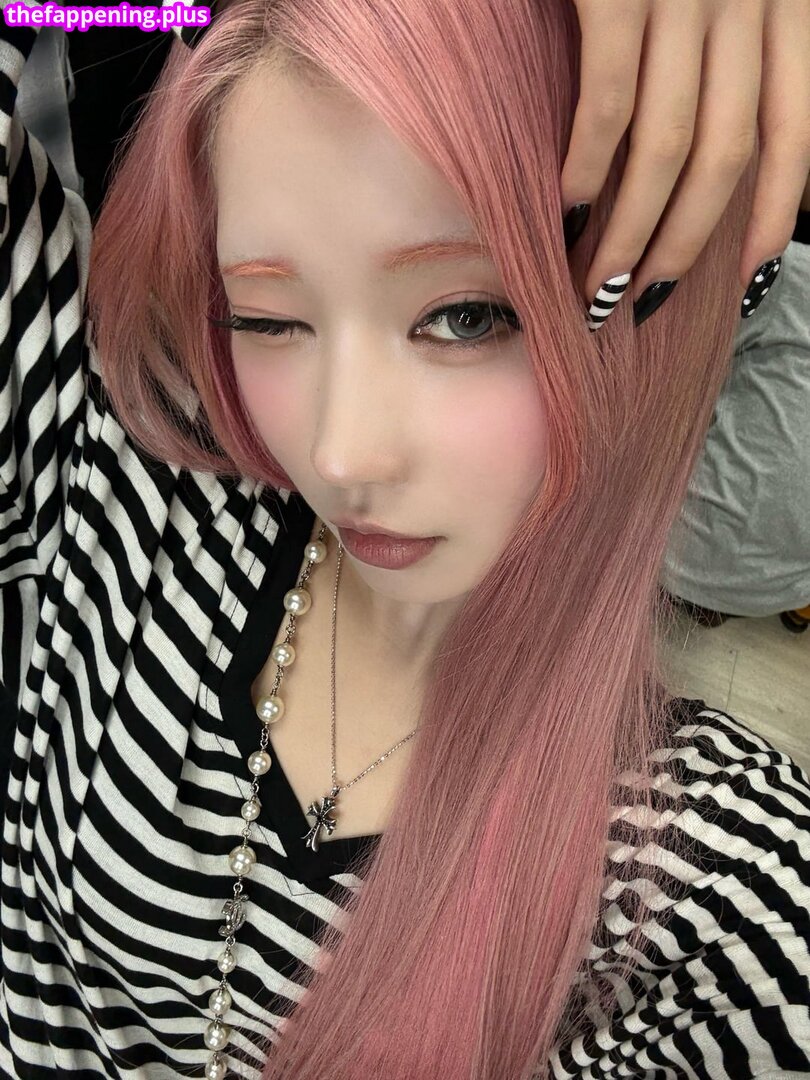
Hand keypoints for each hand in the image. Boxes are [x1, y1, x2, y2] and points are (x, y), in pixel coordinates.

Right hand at [561, 0, 809, 330]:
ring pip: (670, 149)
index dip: (774, 218)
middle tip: (638, 303)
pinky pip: (608, 103)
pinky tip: (565, 208)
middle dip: (683, 247)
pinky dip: (586, 167)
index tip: (743, 282)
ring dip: (630, 231)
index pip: (796, 132)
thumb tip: (693, 149)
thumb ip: (725, 52)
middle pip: (727, 158)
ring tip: (596, 282)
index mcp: (785, 3)